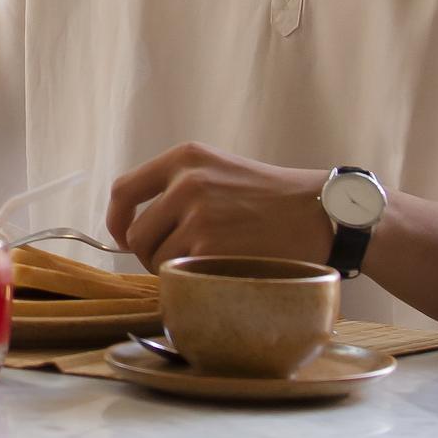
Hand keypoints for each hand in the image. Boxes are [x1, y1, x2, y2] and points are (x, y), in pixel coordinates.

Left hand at [104, 143, 331, 272]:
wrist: (320, 214)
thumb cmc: (270, 197)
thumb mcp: (219, 170)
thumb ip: (177, 186)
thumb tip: (132, 224)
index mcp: (184, 157)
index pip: (124, 189)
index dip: (116, 220)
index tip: (123, 237)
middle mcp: (185, 182)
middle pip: (136, 232)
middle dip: (148, 254)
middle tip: (175, 261)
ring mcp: (197, 216)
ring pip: (156, 257)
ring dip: (171, 270)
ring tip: (203, 266)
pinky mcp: (211, 247)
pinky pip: (179, 273)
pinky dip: (190, 280)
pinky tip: (215, 274)